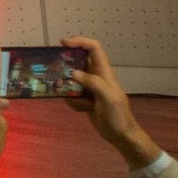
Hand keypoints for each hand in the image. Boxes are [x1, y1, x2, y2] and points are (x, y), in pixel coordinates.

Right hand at [62, 35, 158, 167]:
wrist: (121, 136)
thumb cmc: (118, 116)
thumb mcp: (108, 98)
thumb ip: (93, 83)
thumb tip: (73, 74)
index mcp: (104, 72)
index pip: (93, 48)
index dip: (80, 42)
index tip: (63, 44)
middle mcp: (96, 77)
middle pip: (78, 61)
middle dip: (66, 67)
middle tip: (56, 73)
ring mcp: (89, 88)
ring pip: (71, 79)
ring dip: (69, 89)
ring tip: (74, 100)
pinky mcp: (85, 99)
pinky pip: (71, 94)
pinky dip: (72, 102)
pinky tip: (81, 110)